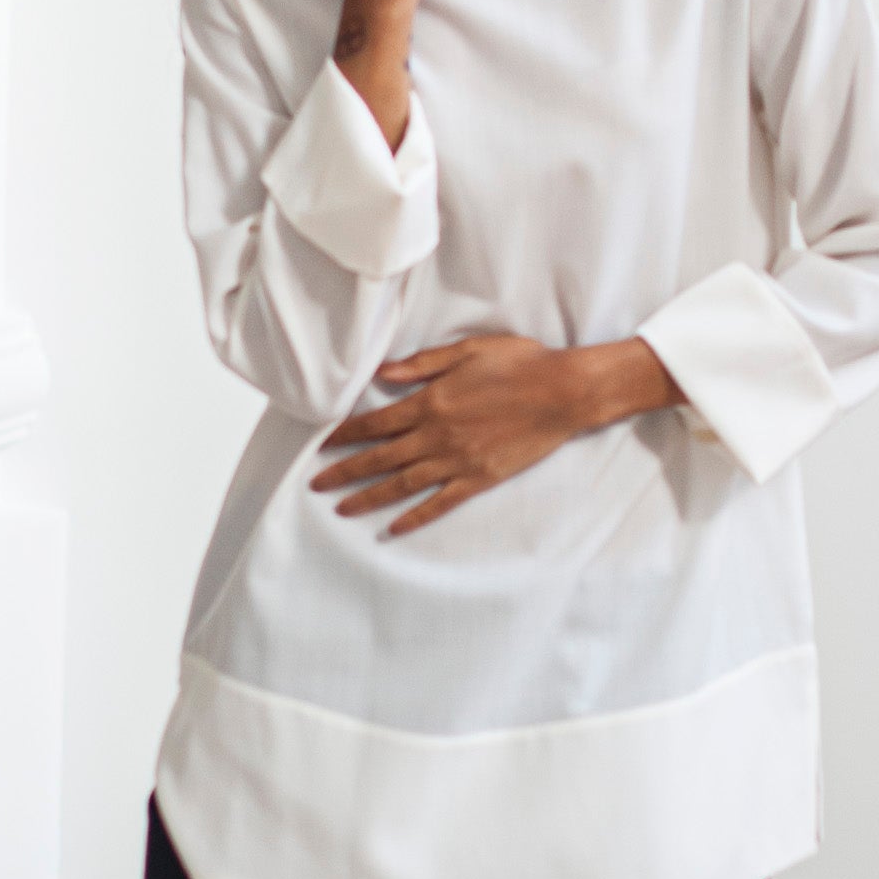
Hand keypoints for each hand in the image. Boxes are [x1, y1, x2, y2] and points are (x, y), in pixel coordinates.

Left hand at [311, 333, 682, 536]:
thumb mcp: (467, 350)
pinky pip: (440, 502)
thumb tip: (384, 374)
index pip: (375, 423)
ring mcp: (458, 460)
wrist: (563, 392)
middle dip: (344, 470)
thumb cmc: (519, 363)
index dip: (345, 435)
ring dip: (369, 497)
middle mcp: (437, 436)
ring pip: (402, 484)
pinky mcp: (480, 478)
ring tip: (341, 507)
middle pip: (380, 457)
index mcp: (430, 403)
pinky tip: (394, 528)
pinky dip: (415, 517)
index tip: (321, 445)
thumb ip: (423, 365)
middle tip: (316, 483)